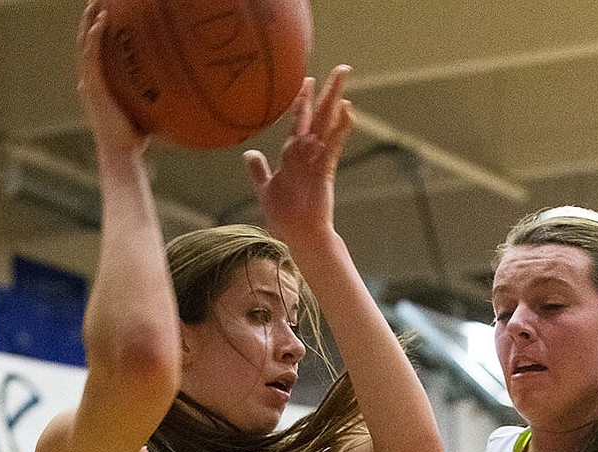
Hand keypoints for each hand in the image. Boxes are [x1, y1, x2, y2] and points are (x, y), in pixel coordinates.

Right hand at [77, 0, 148, 157]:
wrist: (121, 154)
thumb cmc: (133, 138)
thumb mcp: (141, 109)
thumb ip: (147, 95)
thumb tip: (173, 87)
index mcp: (97, 86)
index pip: (93, 53)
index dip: (95, 32)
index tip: (104, 14)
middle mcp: (89, 82)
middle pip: (86, 43)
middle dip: (90, 19)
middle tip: (97, 0)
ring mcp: (89, 84)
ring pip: (85, 44)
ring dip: (90, 21)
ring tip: (96, 2)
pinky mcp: (93, 87)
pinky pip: (92, 55)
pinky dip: (95, 37)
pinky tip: (102, 21)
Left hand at [243, 67, 352, 246]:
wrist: (297, 235)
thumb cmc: (283, 216)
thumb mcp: (265, 188)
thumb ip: (258, 170)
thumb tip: (249, 154)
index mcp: (294, 154)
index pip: (300, 120)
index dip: (302, 100)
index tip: (306, 81)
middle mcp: (308, 153)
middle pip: (320, 115)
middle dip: (328, 92)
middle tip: (341, 69)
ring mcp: (318, 159)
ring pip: (328, 124)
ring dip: (336, 102)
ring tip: (345, 81)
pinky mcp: (325, 170)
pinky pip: (333, 145)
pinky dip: (340, 129)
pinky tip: (347, 111)